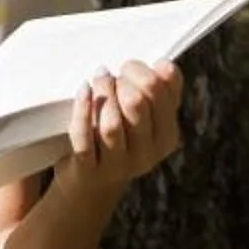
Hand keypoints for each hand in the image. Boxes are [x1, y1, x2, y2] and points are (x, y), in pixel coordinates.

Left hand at [66, 59, 182, 197]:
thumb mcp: (148, 117)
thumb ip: (162, 89)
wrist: (92, 182)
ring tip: (98, 80)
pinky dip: (82, 108)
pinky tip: (83, 90)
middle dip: (122, 81)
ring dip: (102, 92)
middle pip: (137, 104)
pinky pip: (83, 135)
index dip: (141, 71)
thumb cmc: (121, 137)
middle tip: (111, 77)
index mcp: (166, 136)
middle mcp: (146, 154)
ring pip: (112, 123)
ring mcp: (117, 164)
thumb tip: (164, 65)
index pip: (160, 92)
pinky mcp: (88, 168)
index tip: (128, 68)